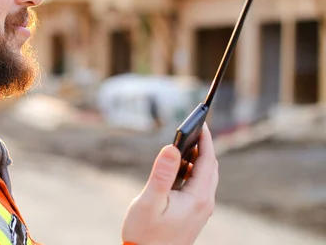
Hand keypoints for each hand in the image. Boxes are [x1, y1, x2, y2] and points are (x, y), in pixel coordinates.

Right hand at [122, 123, 218, 244]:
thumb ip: (162, 173)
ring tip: (185, 143)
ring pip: (206, 177)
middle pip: (210, 167)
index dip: (205, 139)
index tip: (203, 120)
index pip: (207, 160)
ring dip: (198, 158)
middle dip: (203, 146)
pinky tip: (178, 168)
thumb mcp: (149, 202)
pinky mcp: (194, 214)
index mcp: (197, 198)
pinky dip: (193, 171)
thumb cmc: (145, 234)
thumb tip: (172, 146)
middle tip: (194, 127)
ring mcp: (200, 210)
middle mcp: (204, 204)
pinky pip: (200, 186)